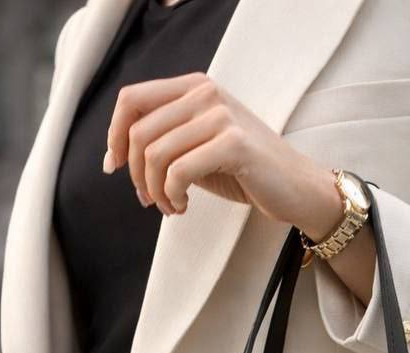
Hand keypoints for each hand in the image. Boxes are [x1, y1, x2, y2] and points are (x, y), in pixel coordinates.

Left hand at [103, 72, 343, 240]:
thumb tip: (116, 158)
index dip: (114, 136)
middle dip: (135, 175)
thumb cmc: (244, 171)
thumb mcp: (197, 147)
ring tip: (171, 207)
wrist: (295, 187)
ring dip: (155, 192)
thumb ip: (164, 142)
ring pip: (155, 155)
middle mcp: (205, 93)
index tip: (115, 168)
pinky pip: (178, 172)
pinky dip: (172, 197)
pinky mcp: (233, 144)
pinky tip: (183, 207)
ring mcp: (220, 116)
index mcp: (194, 88)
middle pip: (139, 132)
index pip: (132, 100)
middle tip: (150, 200)